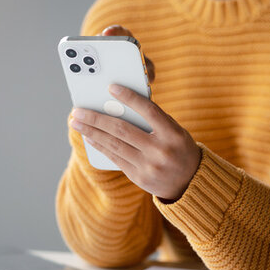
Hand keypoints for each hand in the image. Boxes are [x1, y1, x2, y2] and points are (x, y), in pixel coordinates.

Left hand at [68, 26, 199, 200]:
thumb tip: (119, 105)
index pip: (149, 111)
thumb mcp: (174, 131)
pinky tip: (89, 136)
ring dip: (91, 132)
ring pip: (114, 144)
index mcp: (173, 133)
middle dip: (96, 118)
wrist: (191, 182)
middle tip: (78, 110)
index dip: (129, 98)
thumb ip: (152, 120)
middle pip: (122, 129)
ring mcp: (148, 165)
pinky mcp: (138, 177)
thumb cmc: (179, 148)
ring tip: (77, 122)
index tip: (111, 87)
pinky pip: (114, 157)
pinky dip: (99, 145)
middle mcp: (160, 150)